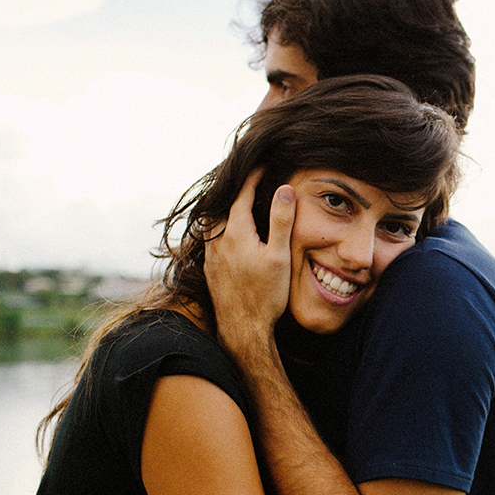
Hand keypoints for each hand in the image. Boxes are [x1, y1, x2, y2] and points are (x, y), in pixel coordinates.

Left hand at [204, 169, 295, 351]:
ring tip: (237, 203)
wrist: (243, 329)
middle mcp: (218, 241)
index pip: (242, 194)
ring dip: (225, 210)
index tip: (262, 165)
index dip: (253, 177)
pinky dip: (220, 228)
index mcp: (236, 233)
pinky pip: (211, 239)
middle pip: (222, 206)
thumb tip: (284, 189)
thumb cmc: (266, 294)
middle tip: (248, 179)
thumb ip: (281, 221)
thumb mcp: (280, 256)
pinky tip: (229, 234)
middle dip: (235, 190)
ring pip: (213, 223)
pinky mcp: (210, 270)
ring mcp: (211, 256)